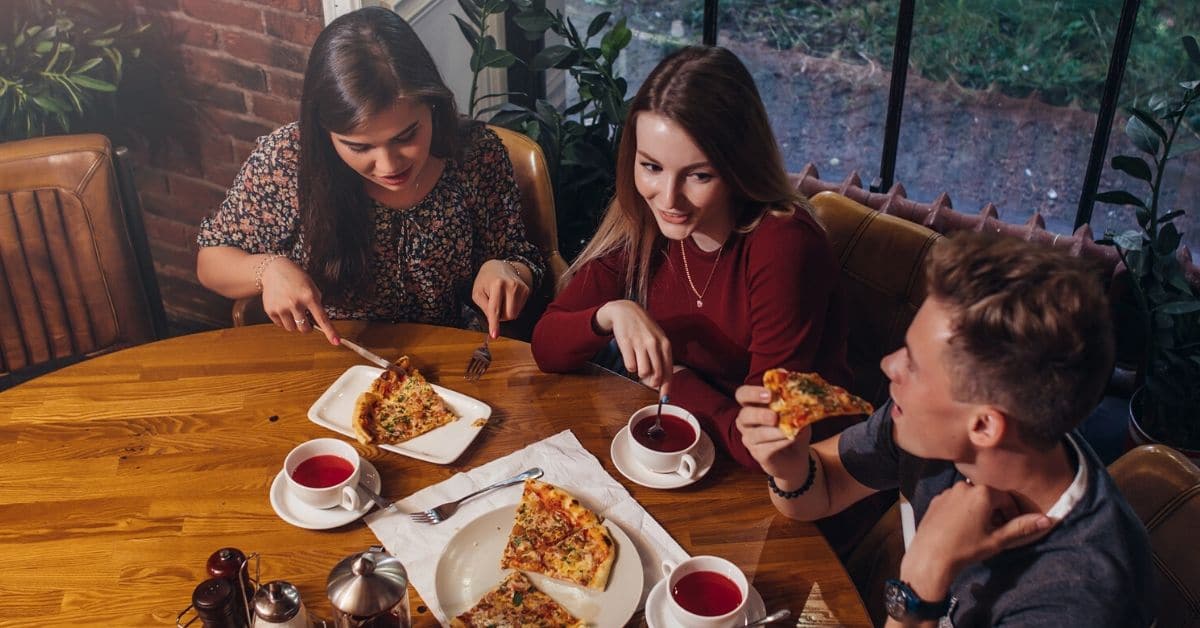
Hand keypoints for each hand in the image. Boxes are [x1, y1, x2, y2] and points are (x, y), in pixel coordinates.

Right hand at [260, 257, 337, 344]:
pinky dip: (283, 320)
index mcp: (309, 296)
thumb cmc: (296, 278)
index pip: (322, 318)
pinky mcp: (270, 310)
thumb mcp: (311, 286)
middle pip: (304, 329)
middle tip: (305, 319)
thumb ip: (316, 303)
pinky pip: (280, 324)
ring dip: (294, 324)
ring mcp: (281, 307)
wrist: (273, 270)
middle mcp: (295, 303)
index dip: (330, 331)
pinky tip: (283, 307)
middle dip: (307, 327)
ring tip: (292, 310)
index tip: (336, 341)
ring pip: (292, 329)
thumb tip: (319, 321)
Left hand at [472, 260, 531, 337]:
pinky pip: (519, 309)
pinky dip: (512, 307)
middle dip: (500, 316)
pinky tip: (508, 297)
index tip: (494, 335)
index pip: (495, 309)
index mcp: (496, 285)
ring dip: (506, 312)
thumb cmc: (485, 281)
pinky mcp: (526, 290)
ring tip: (501, 300)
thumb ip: (484, 307)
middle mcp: (511, 285)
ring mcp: (521, 287)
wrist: (499, 267)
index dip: (494, 324)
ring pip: (514, 314)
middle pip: (508, 315)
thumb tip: (493, 320)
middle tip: (494, 306)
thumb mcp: (477, 293)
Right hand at [593, 300, 672, 388]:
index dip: (667, 386)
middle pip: (656, 374)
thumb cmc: (644, 328)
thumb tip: (658, 382)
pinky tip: (630, 356)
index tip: (664, 397)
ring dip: (640, 372)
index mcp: (665, 343)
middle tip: (648, 381)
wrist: (626, 311)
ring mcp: (640, 343)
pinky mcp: (626, 344)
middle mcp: (654, 344)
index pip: (668, 370)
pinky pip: (630, 366)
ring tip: (638, 361)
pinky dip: (630, 366)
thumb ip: (660, 359)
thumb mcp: (657, 339)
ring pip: (643, 372)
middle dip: (652, 382)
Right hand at [735, 385, 811, 481]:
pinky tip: (791, 439)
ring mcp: (750, 438)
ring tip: (789, 431)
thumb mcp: (797, 413)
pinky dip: (780, 443)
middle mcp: (746, 421)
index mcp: (753, 405)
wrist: (796, 456)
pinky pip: (765, 448)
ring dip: (774, 432)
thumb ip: (795, 404)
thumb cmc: (793, 428)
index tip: (770, 394)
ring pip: (755, 434)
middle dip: (759, 414)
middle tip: (774, 416)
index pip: (742, 395)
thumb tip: (801, 398)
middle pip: (744, 415)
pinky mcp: (757, 453)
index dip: (752, 393)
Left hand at [901, 480, 1057, 599]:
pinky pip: (955, 501)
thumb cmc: (966, 548)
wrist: (931, 557)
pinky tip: (962, 528)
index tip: (1012, 528)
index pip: (1006, 498)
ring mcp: (948, 492)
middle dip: (995, 511)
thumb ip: (1022, 527)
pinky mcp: (936, 500)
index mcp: (982, 492)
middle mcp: (964, 486)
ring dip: (979, 510)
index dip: (1012, 514)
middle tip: (996, 531)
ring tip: (979, 531)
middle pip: (988, 496)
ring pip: (971, 498)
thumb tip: (1047, 520)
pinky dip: (963, 511)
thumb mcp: (998, 539)